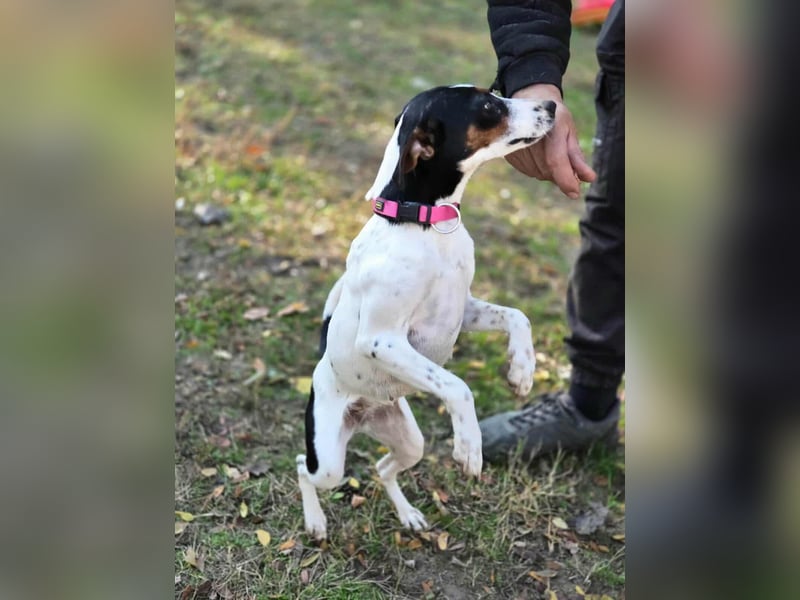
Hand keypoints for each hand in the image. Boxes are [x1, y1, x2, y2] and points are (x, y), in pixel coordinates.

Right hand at [506, 84, 595, 198]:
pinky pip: (528, 171)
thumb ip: (577, 157)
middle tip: (562, 156)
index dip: (566, 180)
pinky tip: (537, 153)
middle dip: (559, 172)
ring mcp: (516, 148)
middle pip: (548, 172)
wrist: (529, 101)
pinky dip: (536, 167)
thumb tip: (589, 179)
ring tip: (548, 151)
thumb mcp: (569, 131)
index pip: (556, 162)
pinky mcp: (509, 154)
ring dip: (548, 170)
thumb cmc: (555, 117)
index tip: (575, 192)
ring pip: (538, 174)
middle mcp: (530, 140)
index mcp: (549, 130)